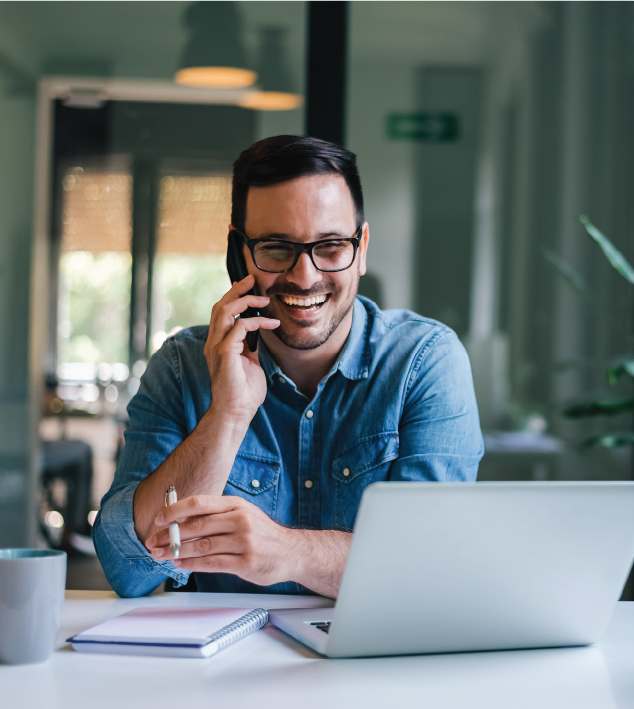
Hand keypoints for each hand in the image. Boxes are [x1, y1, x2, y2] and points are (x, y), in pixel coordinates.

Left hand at [146, 495, 298, 586]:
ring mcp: (244, 542)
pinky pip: (212, 563)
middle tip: (153, 542)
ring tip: (161, 555)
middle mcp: (240, 520)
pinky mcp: (246, 563)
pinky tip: (181, 564)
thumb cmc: (262, 533)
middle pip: (197, 526)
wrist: (292, 551)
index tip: (158, 519)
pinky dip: (192, 565)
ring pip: (201, 546)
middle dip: (170, 535)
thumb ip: (216, 516)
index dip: (175, 510)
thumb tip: (181, 519)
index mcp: (236, 505)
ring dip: (177, 552)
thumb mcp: (242, 514)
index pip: (199, 503)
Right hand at [205, 275, 278, 422]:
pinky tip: (271, 324)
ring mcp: (217, 347)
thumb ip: (250, 347)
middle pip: (219, 306)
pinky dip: (256, 322)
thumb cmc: (244, 392)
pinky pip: (239, 327)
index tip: (250, 288)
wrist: (236, 412)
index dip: (234, 297)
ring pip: (224, 311)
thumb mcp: (249, 363)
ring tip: (262, 299)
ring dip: (244, 301)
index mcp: (218, 344)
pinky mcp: (225, 353)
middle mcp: (213, 342)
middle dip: (236, 290)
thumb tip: (258, 333)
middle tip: (252, 280)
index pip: (221, 312)